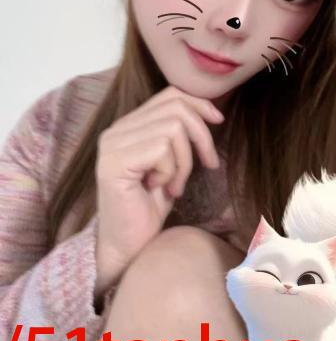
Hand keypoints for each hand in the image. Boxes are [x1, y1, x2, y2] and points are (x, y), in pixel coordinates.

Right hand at [94, 85, 223, 294]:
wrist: (127, 246)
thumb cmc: (149, 207)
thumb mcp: (170, 163)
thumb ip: (177, 134)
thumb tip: (210, 110)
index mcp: (127, 126)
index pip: (169, 94)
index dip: (199, 104)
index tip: (218, 121)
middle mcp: (115, 130)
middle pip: (176, 108)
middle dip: (201, 136)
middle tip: (207, 164)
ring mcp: (112, 144)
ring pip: (172, 129)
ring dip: (184, 161)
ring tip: (175, 185)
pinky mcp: (114, 162)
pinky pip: (161, 148)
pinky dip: (172, 170)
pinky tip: (161, 189)